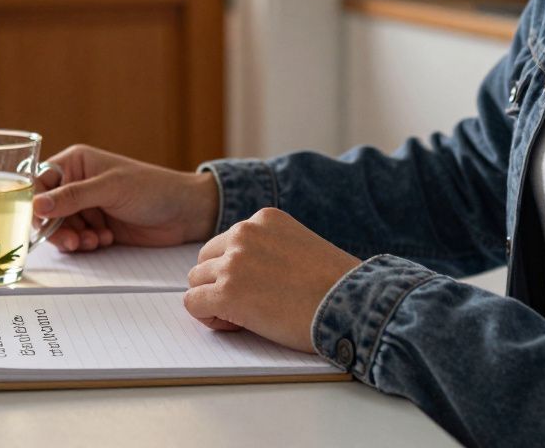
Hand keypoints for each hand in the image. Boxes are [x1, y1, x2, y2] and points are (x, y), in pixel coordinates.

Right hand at [33, 145, 218, 251]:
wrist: (184, 213)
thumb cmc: (151, 188)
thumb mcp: (109, 189)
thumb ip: (72, 197)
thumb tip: (36, 205)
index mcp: (76, 163)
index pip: (40, 181)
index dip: (35, 202)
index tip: (37, 221)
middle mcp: (77, 183)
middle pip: (47, 209)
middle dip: (57, 227)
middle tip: (72, 241)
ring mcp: (87, 206)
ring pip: (61, 227)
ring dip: (73, 238)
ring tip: (94, 240)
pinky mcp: (97, 225)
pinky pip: (77, 238)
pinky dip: (86, 243)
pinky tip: (104, 239)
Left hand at [184, 208, 362, 352]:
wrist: (351, 305)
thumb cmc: (334, 286)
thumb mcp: (298, 247)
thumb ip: (267, 249)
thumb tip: (240, 273)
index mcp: (263, 219)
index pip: (227, 242)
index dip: (238, 270)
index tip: (263, 286)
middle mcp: (244, 233)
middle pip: (205, 259)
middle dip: (220, 283)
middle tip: (251, 304)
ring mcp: (233, 261)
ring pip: (196, 281)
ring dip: (214, 301)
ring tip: (246, 316)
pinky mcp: (227, 291)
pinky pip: (193, 303)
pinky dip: (209, 318)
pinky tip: (238, 324)